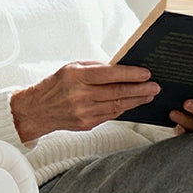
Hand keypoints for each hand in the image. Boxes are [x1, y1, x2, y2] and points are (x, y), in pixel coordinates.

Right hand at [10, 62, 158, 142]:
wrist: (37, 109)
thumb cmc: (56, 84)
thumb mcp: (72, 67)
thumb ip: (96, 68)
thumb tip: (122, 67)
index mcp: (76, 76)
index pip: (109, 74)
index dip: (130, 74)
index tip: (146, 73)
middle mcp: (80, 95)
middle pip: (117, 92)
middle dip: (140, 89)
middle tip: (155, 86)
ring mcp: (84, 112)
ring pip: (117, 105)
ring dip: (136, 100)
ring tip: (150, 95)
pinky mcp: (87, 124)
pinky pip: (111, 115)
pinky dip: (124, 108)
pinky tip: (133, 103)